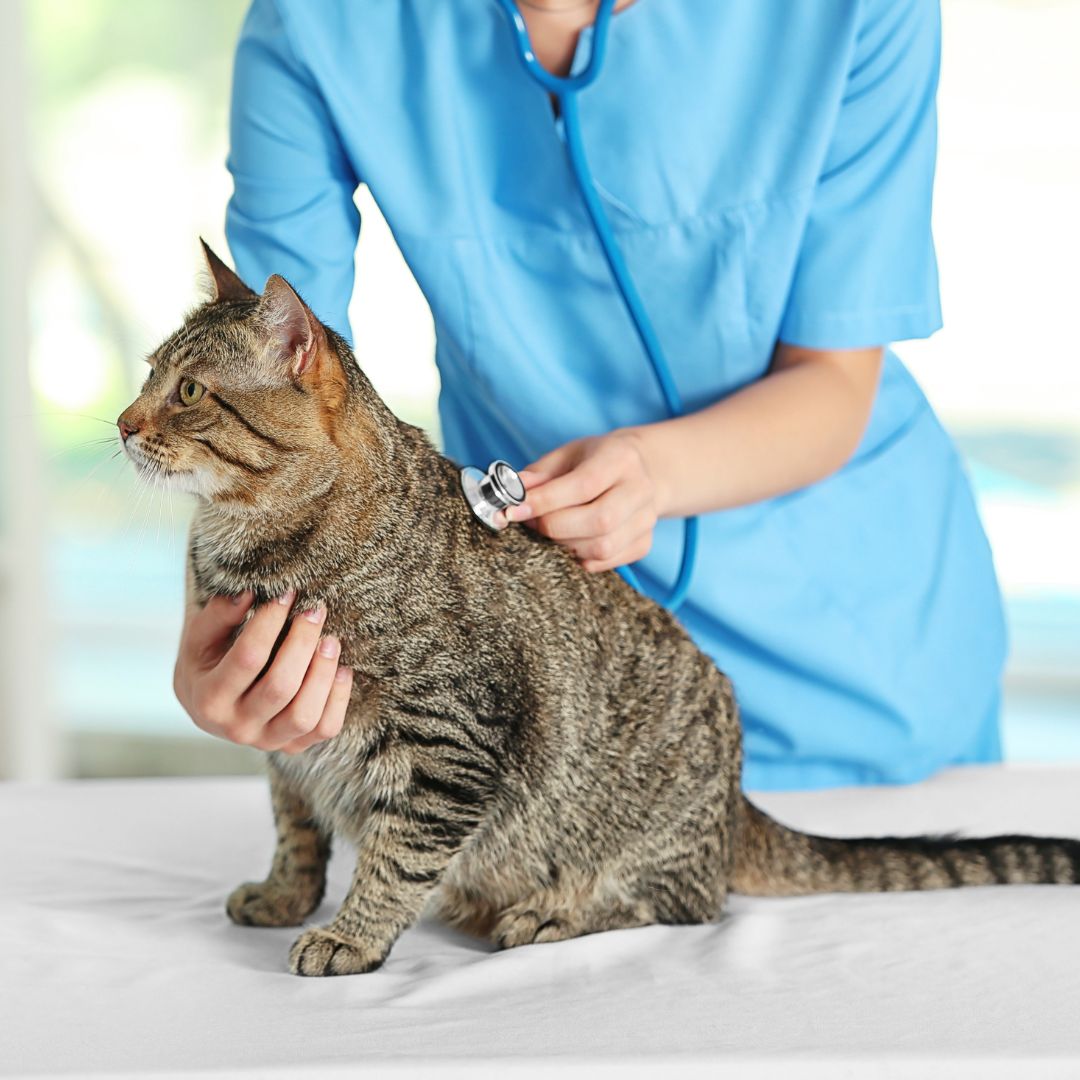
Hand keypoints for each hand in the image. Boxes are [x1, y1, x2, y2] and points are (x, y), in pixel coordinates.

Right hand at [173, 591, 353, 754]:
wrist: (208, 702)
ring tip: (331, 639)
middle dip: (303, 642)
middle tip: (315, 610)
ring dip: (323, 672)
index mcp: (208, 699)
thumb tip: (250, 594)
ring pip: (305, 715)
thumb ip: (220, 614)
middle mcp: (236, 727)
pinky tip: (341, 669)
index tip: (287, 593)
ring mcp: (266, 741)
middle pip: (281, 687)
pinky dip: (339, 699)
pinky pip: (325, 729)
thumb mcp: (201, 636)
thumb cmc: (207, 661)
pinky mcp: (293, 746)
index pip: (248, 657)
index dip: (271, 622)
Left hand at [506, 430, 661, 572]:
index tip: (515, 510)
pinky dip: (581, 557)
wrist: (640, 471)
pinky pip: (607, 562)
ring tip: (552, 531)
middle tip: (532, 522)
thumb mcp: (567, 455)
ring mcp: (647, 519)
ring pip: (603, 547)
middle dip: (555, 527)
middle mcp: (640, 489)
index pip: (585, 485)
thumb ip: (539, 474)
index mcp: (621, 458)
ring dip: (566, 545)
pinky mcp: (645, 543)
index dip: (546, 501)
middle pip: (599, 520)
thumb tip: (512, 492)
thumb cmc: (596, 461)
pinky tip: (572, 540)